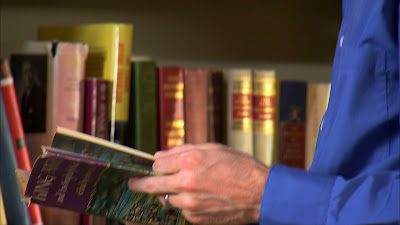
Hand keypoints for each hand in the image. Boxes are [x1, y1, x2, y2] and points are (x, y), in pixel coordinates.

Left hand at [128, 143, 269, 224]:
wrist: (261, 194)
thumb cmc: (241, 167)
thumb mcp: (214, 148)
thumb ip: (184, 149)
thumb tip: (160, 154)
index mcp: (191, 160)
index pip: (158, 163)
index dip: (156, 164)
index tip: (154, 166)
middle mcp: (187, 182)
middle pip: (153, 185)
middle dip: (140, 184)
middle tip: (132, 183)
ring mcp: (190, 202)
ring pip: (167, 199)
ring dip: (170, 194)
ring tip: (184, 189)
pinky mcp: (196, 217)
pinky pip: (182, 210)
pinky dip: (185, 204)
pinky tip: (200, 198)